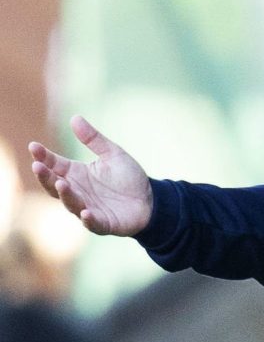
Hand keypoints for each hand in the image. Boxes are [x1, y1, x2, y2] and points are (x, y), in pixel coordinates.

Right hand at [28, 116, 152, 235]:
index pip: (54, 164)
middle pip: (54, 185)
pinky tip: (86, 213)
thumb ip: (94, 139)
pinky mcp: (103, 223)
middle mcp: (77, 192)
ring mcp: (88, 208)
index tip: (34, 146)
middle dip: (45, 176)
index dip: (43, 156)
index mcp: (76, 174)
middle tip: (37, 165)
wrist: (150, 200)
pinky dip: (88, 219)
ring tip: (61, 184)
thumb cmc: (128, 177)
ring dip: (65, 195)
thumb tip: (74, 117)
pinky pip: (93, 223)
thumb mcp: (112, 154)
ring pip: (71, 203)